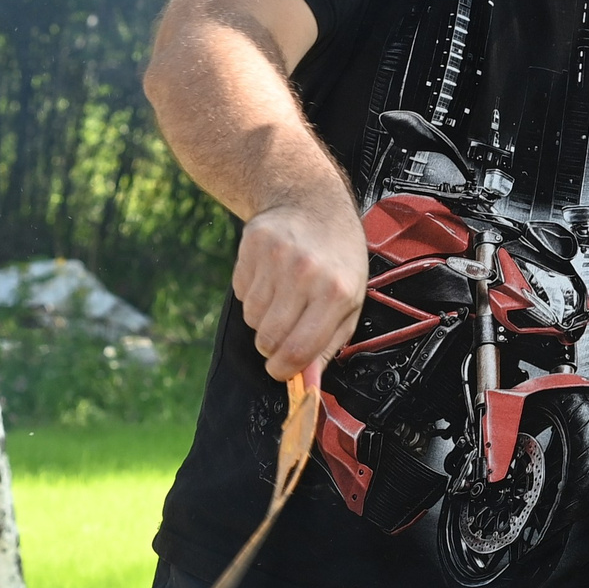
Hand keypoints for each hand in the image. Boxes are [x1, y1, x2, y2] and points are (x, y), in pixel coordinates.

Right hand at [232, 200, 365, 380]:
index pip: (298, 351)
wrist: (313, 204)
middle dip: (271, 346)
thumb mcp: (349, 301)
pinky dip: (251, 293)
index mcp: (336, 293)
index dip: (284, 370)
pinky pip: (240, 293)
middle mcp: (306, 274)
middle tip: (282, 332)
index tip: (280, 370)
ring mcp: (277, 258)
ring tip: (282, 296)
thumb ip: (327, 345)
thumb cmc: (336, 257)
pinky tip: (270, 277)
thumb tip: (306, 383)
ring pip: (251, 318)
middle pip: (268, 339)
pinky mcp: (252, 246)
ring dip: (262, 317)